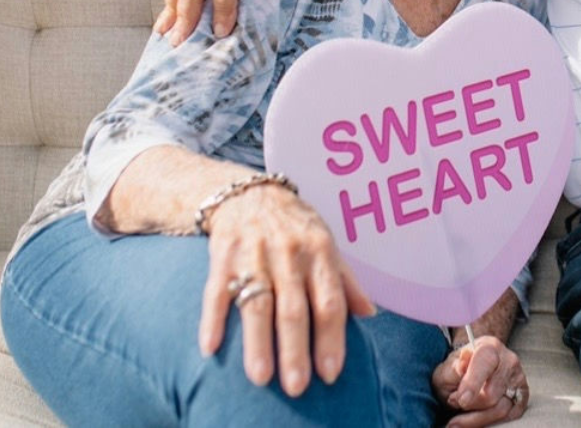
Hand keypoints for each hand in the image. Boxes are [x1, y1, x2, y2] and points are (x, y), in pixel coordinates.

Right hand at [198, 184, 375, 395]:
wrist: (250, 193)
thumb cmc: (296, 227)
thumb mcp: (328, 245)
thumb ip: (347, 281)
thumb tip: (370, 315)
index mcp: (319, 252)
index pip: (329, 301)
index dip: (331, 337)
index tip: (331, 372)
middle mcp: (288, 254)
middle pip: (293, 308)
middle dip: (296, 349)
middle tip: (298, 386)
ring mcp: (254, 255)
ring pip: (256, 303)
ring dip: (258, 342)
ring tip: (260, 377)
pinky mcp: (222, 256)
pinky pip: (215, 291)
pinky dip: (212, 319)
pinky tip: (210, 348)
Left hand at [433, 336, 529, 426]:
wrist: (472, 371)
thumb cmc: (457, 371)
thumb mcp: (448, 368)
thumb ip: (453, 369)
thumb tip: (462, 365)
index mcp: (490, 347)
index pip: (486, 362)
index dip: (473, 383)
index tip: (461, 400)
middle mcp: (509, 361)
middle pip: (491, 394)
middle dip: (469, 405)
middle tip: (453, 402)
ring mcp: (518, 380)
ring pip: (501, 409)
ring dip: (476, 419)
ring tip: (458, 420)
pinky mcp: (522, 397)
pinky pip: (508, 418)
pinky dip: (488, 422)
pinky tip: (474, 421)